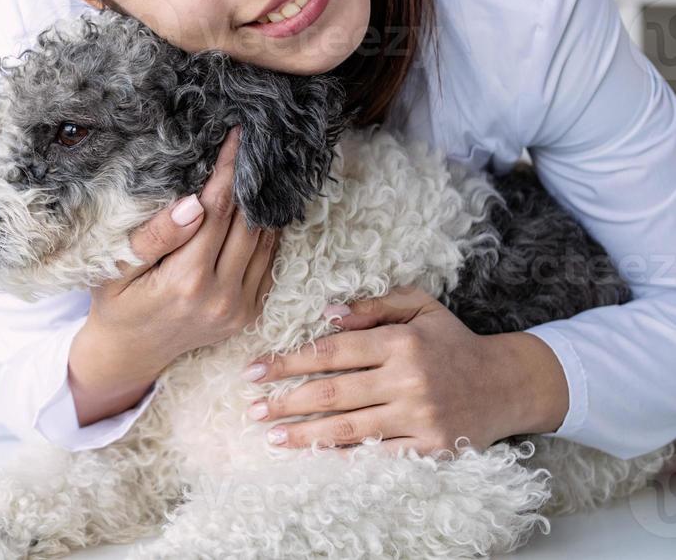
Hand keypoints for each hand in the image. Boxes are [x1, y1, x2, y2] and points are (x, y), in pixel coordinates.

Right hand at [69, 126, 280, 426]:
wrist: (130, 352)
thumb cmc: (116, 303)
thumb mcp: (117, 269)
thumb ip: (154, 237)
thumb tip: (193, 205)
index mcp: (186, 282)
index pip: (217, 211)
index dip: (229, 170)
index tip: (238, 136)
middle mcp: (222, 297)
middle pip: (248, 222)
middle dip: (251, 179)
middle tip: (254, 142)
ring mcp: (240, 309)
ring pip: (265, 241)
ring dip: (264, 203)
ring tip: (260, 167)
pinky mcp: (250, 314)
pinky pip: (268, 262)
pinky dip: (267, 232)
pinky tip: (257, 206)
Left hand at [243, 285, 568, 454]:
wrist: (508, 384)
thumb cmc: (454, 341)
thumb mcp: (419, 306)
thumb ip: (373, 306)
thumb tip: (327, 314)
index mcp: (400, 342)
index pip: (330, 352)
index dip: (288, 361)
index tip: (254, 370)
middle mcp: (408, 380)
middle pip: (332, 392)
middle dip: (286, 401)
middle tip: (254, 408)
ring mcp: (419, 417)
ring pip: (349, 428)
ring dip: (305, 434)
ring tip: (273, 435)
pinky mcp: (430, 447)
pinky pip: (377, 454)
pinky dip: (343, 456)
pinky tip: (314, 455)